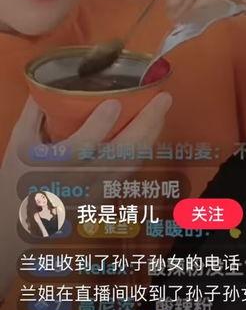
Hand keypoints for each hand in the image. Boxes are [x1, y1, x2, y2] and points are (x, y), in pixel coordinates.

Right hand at [0, 93, 171, 295]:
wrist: (21, 227)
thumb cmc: (17, 181)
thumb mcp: (19, 145)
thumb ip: (35, 113)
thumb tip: (47, 82)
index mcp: (52, 167)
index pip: (79, 148)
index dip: (98, 126)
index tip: (115, 104)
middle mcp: (80, 181)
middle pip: (120, 154)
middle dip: (145, 125)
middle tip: (164, 98)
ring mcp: (97, 191)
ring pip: (131, 163)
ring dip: (151, 135)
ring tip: (162, 110)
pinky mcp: (107, 196)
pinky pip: (131, 171)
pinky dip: (144, 149)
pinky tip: (153, 131)